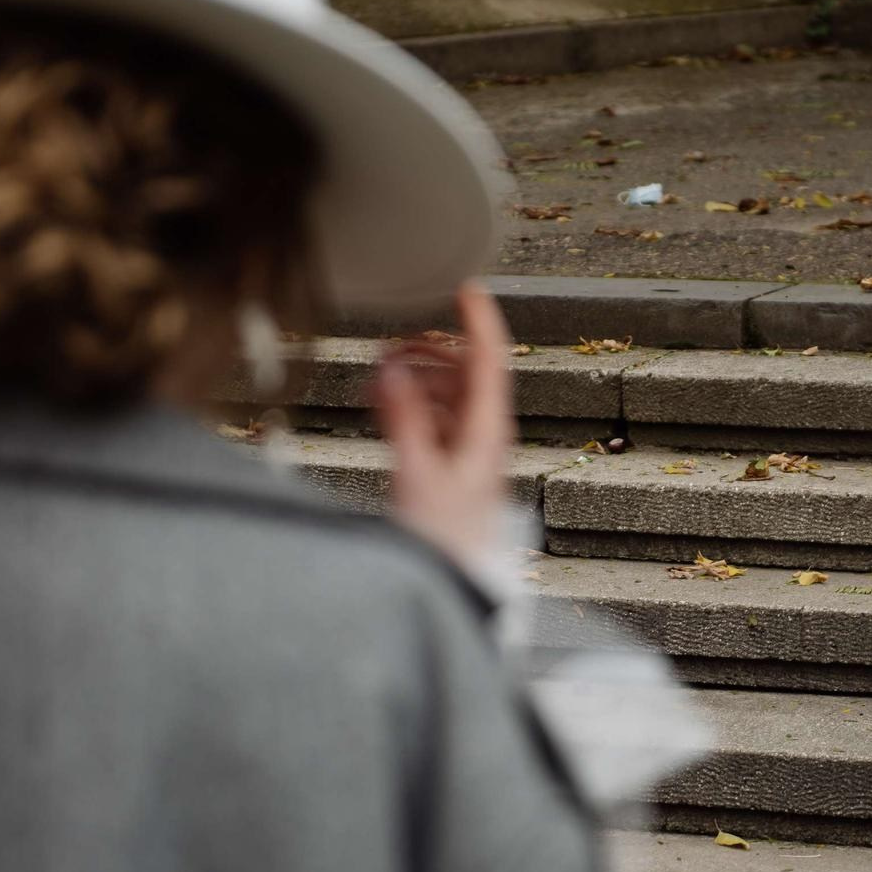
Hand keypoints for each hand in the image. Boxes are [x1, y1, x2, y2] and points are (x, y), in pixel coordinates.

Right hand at [373, 282, 517, 571]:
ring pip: (447, 395)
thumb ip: (403, 420)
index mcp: (487, 432)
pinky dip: (410, 403)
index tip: (466, 286)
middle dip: (432, 349)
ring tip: (382, 372)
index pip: (490, 361)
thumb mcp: (417, 475)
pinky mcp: (448, 467)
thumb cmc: (442, 540)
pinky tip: (383, 402)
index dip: (480, 320)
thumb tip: (392, 368)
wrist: (447, 584)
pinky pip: (433, 420)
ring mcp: (466, 452)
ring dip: (417, 376)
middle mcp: (482, 437)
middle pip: (466, 373)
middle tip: (396, 339)